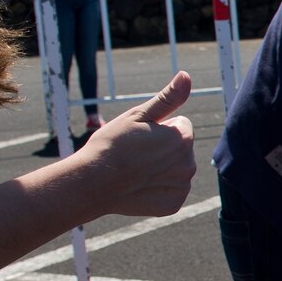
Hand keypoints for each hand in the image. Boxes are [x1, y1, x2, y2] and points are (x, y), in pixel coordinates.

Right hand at [79, 71, 195, 215]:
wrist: (92, 182)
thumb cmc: (111, 144)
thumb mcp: (138, 115)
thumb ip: (168, 97)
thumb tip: (186, 75)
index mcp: (183, 138)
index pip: (181, 125)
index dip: (159, 127)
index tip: (140, 135)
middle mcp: (189, 164)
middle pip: (180, 148)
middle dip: (163, 147)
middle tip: (135, 153)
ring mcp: (182, 186)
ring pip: (176, 169)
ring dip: (161, 168)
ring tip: (135, 169)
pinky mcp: (173, 205)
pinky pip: (170, 191)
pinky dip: (158, 189)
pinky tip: (138, 187)